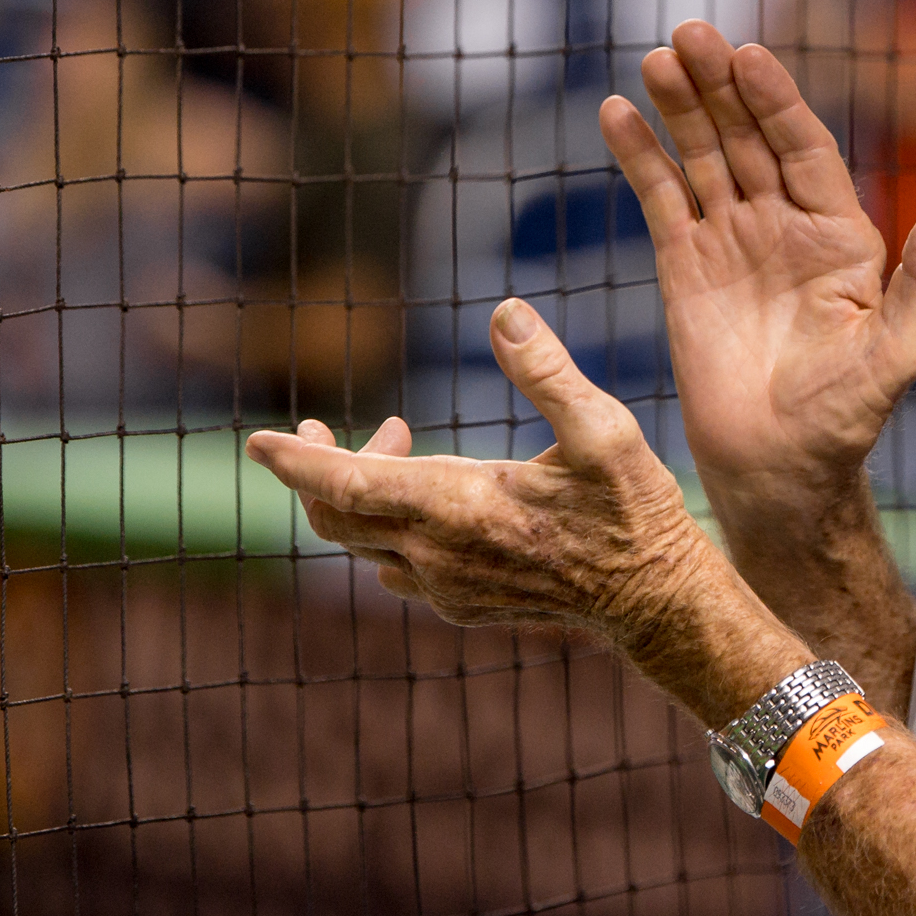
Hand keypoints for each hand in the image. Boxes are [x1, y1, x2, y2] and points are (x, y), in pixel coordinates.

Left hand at [243, 298, 797, 720]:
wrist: (656, 603)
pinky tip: (425, 493)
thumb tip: (502, 311)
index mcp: (459, 511)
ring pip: (362, 543)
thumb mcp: (605, 430)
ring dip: (358, 493)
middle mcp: (439, 557)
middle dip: (319, 470)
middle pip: (337, 519)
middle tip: (331, 426)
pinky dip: (385, 522)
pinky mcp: (461, 603)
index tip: (259, 440)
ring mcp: (446, 588)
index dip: (296, 463)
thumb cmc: (635, 513)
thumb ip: (547, 371)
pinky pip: (393, 566)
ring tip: (398, 439)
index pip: (346, 488)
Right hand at [600, 22, 915, 489]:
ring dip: (679, 106)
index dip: (776, 101)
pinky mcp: (685, 266)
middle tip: (689, 33)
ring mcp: (733, 239)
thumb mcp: (896, 352)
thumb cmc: (845, 419)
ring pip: (704, 156)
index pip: (806, 148)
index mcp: (841, 234)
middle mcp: (786, 224)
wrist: (777, 469)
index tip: (747, 56)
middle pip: (749, 136)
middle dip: (721, 85)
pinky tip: (618, 114)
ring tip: (653, 60)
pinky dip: (639, 156)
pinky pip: (661, 199)